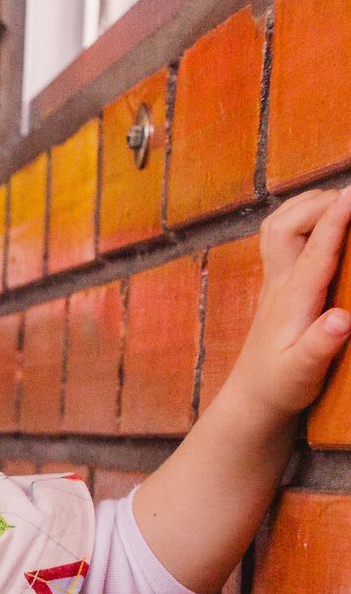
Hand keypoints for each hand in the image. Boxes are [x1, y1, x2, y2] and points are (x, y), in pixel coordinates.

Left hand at [223, 185, 350, 421]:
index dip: (336, 218)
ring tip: (340, 197)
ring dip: (306, 204)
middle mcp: (279, 282)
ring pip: (277, 225)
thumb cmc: (281, 385)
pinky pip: (281, 235)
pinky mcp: (277, 282)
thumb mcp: (302, 372)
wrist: (252, 397)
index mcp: (293, 300)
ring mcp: (274, 280)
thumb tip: (342, 319)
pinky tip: (323, 216)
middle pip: (285, 225)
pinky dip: (301, 216)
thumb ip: (321, 346)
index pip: (316, 250)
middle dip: (318, 202)